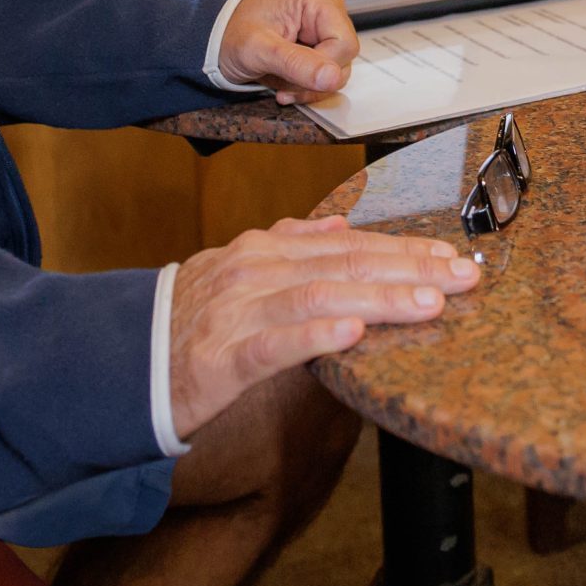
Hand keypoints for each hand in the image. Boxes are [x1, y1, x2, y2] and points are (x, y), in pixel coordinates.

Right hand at [168, 216, 478, 438]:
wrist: (122, 361)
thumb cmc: (189, 320)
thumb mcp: (237, 270)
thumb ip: (289, 244)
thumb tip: (340, 224)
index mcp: (264, 249)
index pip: (349, 244)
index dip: (404, 248)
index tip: (452, 254)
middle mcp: (254, 271)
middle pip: (345, 264)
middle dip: (410, 268)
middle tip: (463, 274)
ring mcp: (237, 312)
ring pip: (319, 297)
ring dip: (378, 299)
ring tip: (427, 302)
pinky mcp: (220, 359)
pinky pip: (273, 345)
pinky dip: (315, 336)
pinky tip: (352, 337)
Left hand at [216, 0, 359, 103]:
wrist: (218, 35)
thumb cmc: (232, 32)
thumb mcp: (259, 50)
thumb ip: (296, 63)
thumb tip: (332, 77)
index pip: (344, 44)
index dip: (323, 68)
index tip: (292, 78)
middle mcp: (326, 9)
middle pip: (343, 59)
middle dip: (312, 80)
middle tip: (282, 84)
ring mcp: (324, 26)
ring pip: (336, 70)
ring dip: (307, 85)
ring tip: (279, 82)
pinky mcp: (319, 42)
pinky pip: (326, 72)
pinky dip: (305, 84)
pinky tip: (285, 82)